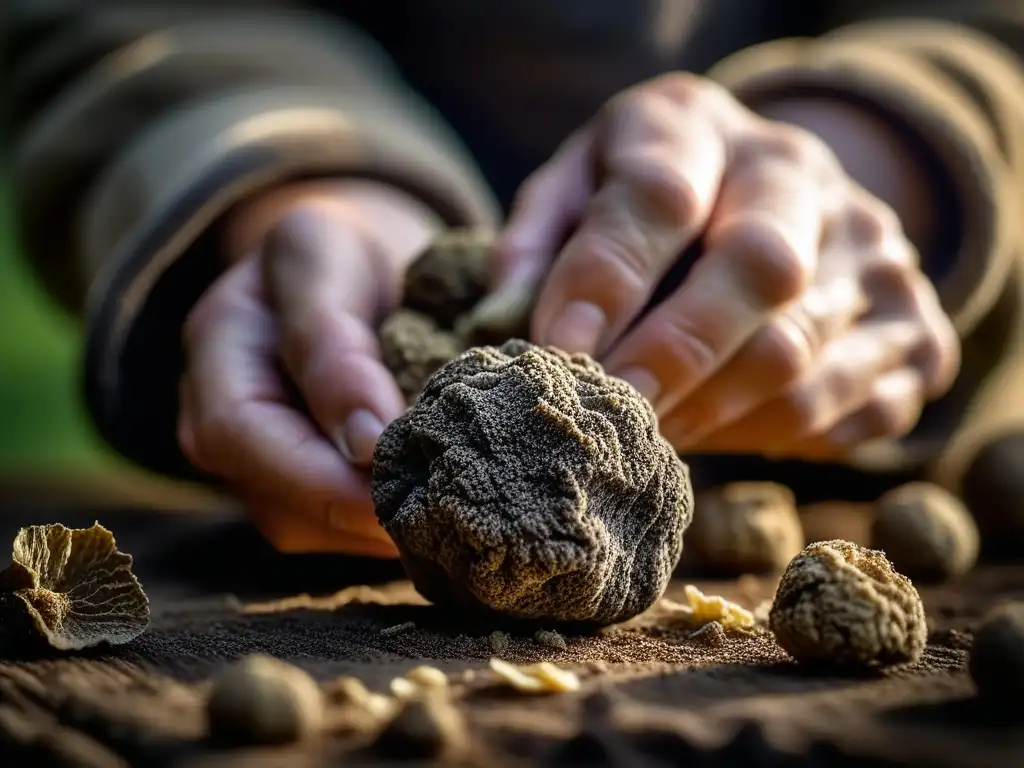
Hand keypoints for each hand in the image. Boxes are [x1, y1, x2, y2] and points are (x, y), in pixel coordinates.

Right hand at [177, 180, 439, 553]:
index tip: (402, 468)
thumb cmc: (337, 252)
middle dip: (368, 512)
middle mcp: (222, 427)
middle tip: (451, 509)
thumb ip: (328, 339)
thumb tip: (362, 440)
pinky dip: (396, 522)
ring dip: (388, 528)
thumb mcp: (324, 256)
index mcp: (216, 357)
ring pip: (318, 531)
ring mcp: (260, 468)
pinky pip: (344, 532)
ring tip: (459, 507)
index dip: (318, 469)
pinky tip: (445, 504)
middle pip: (281, 504)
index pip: (242, 434)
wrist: (351, 271)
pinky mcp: (304, 492)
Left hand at [496, 73, 959, 457]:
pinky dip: (775, 438)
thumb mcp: (574, 188)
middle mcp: (799, 172)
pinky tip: (721, 433)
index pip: (659, 196)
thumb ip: (537, 241)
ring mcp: (872, 250)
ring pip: (800, 355)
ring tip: (648, 440)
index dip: (604, 282)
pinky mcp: (915, 326)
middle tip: (608, 417)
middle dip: (671, 358)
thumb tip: (505, 323)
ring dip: (711, 416)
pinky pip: (851, 409)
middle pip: (759, 269)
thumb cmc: (646, 196)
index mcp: (697, 127)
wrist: (770, 188)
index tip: (555, 353)